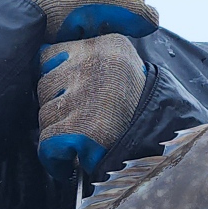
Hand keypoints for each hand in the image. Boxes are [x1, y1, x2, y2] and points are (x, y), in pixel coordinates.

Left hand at [36, 36, 146, 177]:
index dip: (54, 79)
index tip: (67, 95)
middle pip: (44, 85)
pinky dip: (54, 158)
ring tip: (79, 141)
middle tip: (77, 123)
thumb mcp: (122, 67)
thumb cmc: (137, 110)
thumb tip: (41, 60)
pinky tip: (68, 162)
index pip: (50, 54)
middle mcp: (96, 64)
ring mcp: (89, 97)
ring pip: (45, 114)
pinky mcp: (83, 130)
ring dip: (55, 132)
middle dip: (55, 107)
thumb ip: (88, 58)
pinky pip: (47, 142)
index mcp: (107, 46)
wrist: (166, 146)